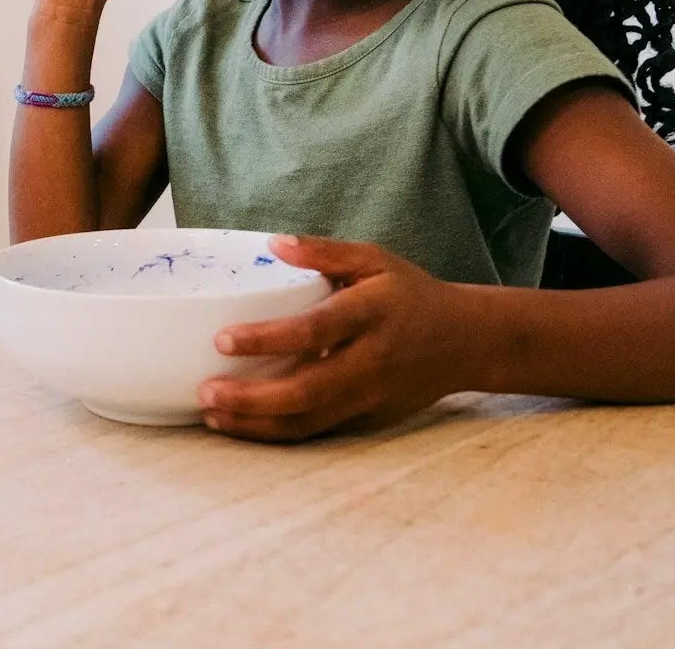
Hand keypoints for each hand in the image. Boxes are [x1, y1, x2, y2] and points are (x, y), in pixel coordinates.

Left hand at [198, 235, 478, 442]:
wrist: (468, 342)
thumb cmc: (410, 295)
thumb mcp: (375, 260)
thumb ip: (325, 251)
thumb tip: (274, 243)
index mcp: (369, 315)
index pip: (314, 330)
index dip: (268, 338)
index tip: (223, 339)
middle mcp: (370, 362)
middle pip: (307, 389)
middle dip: (253, 398)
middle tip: (206, 391)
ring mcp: (370, 396)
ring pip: (309, 420)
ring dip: (257, 423)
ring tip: (211, 415)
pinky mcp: (368, 419)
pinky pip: (318, 430)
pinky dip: (277, 432)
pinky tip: (241, 425)